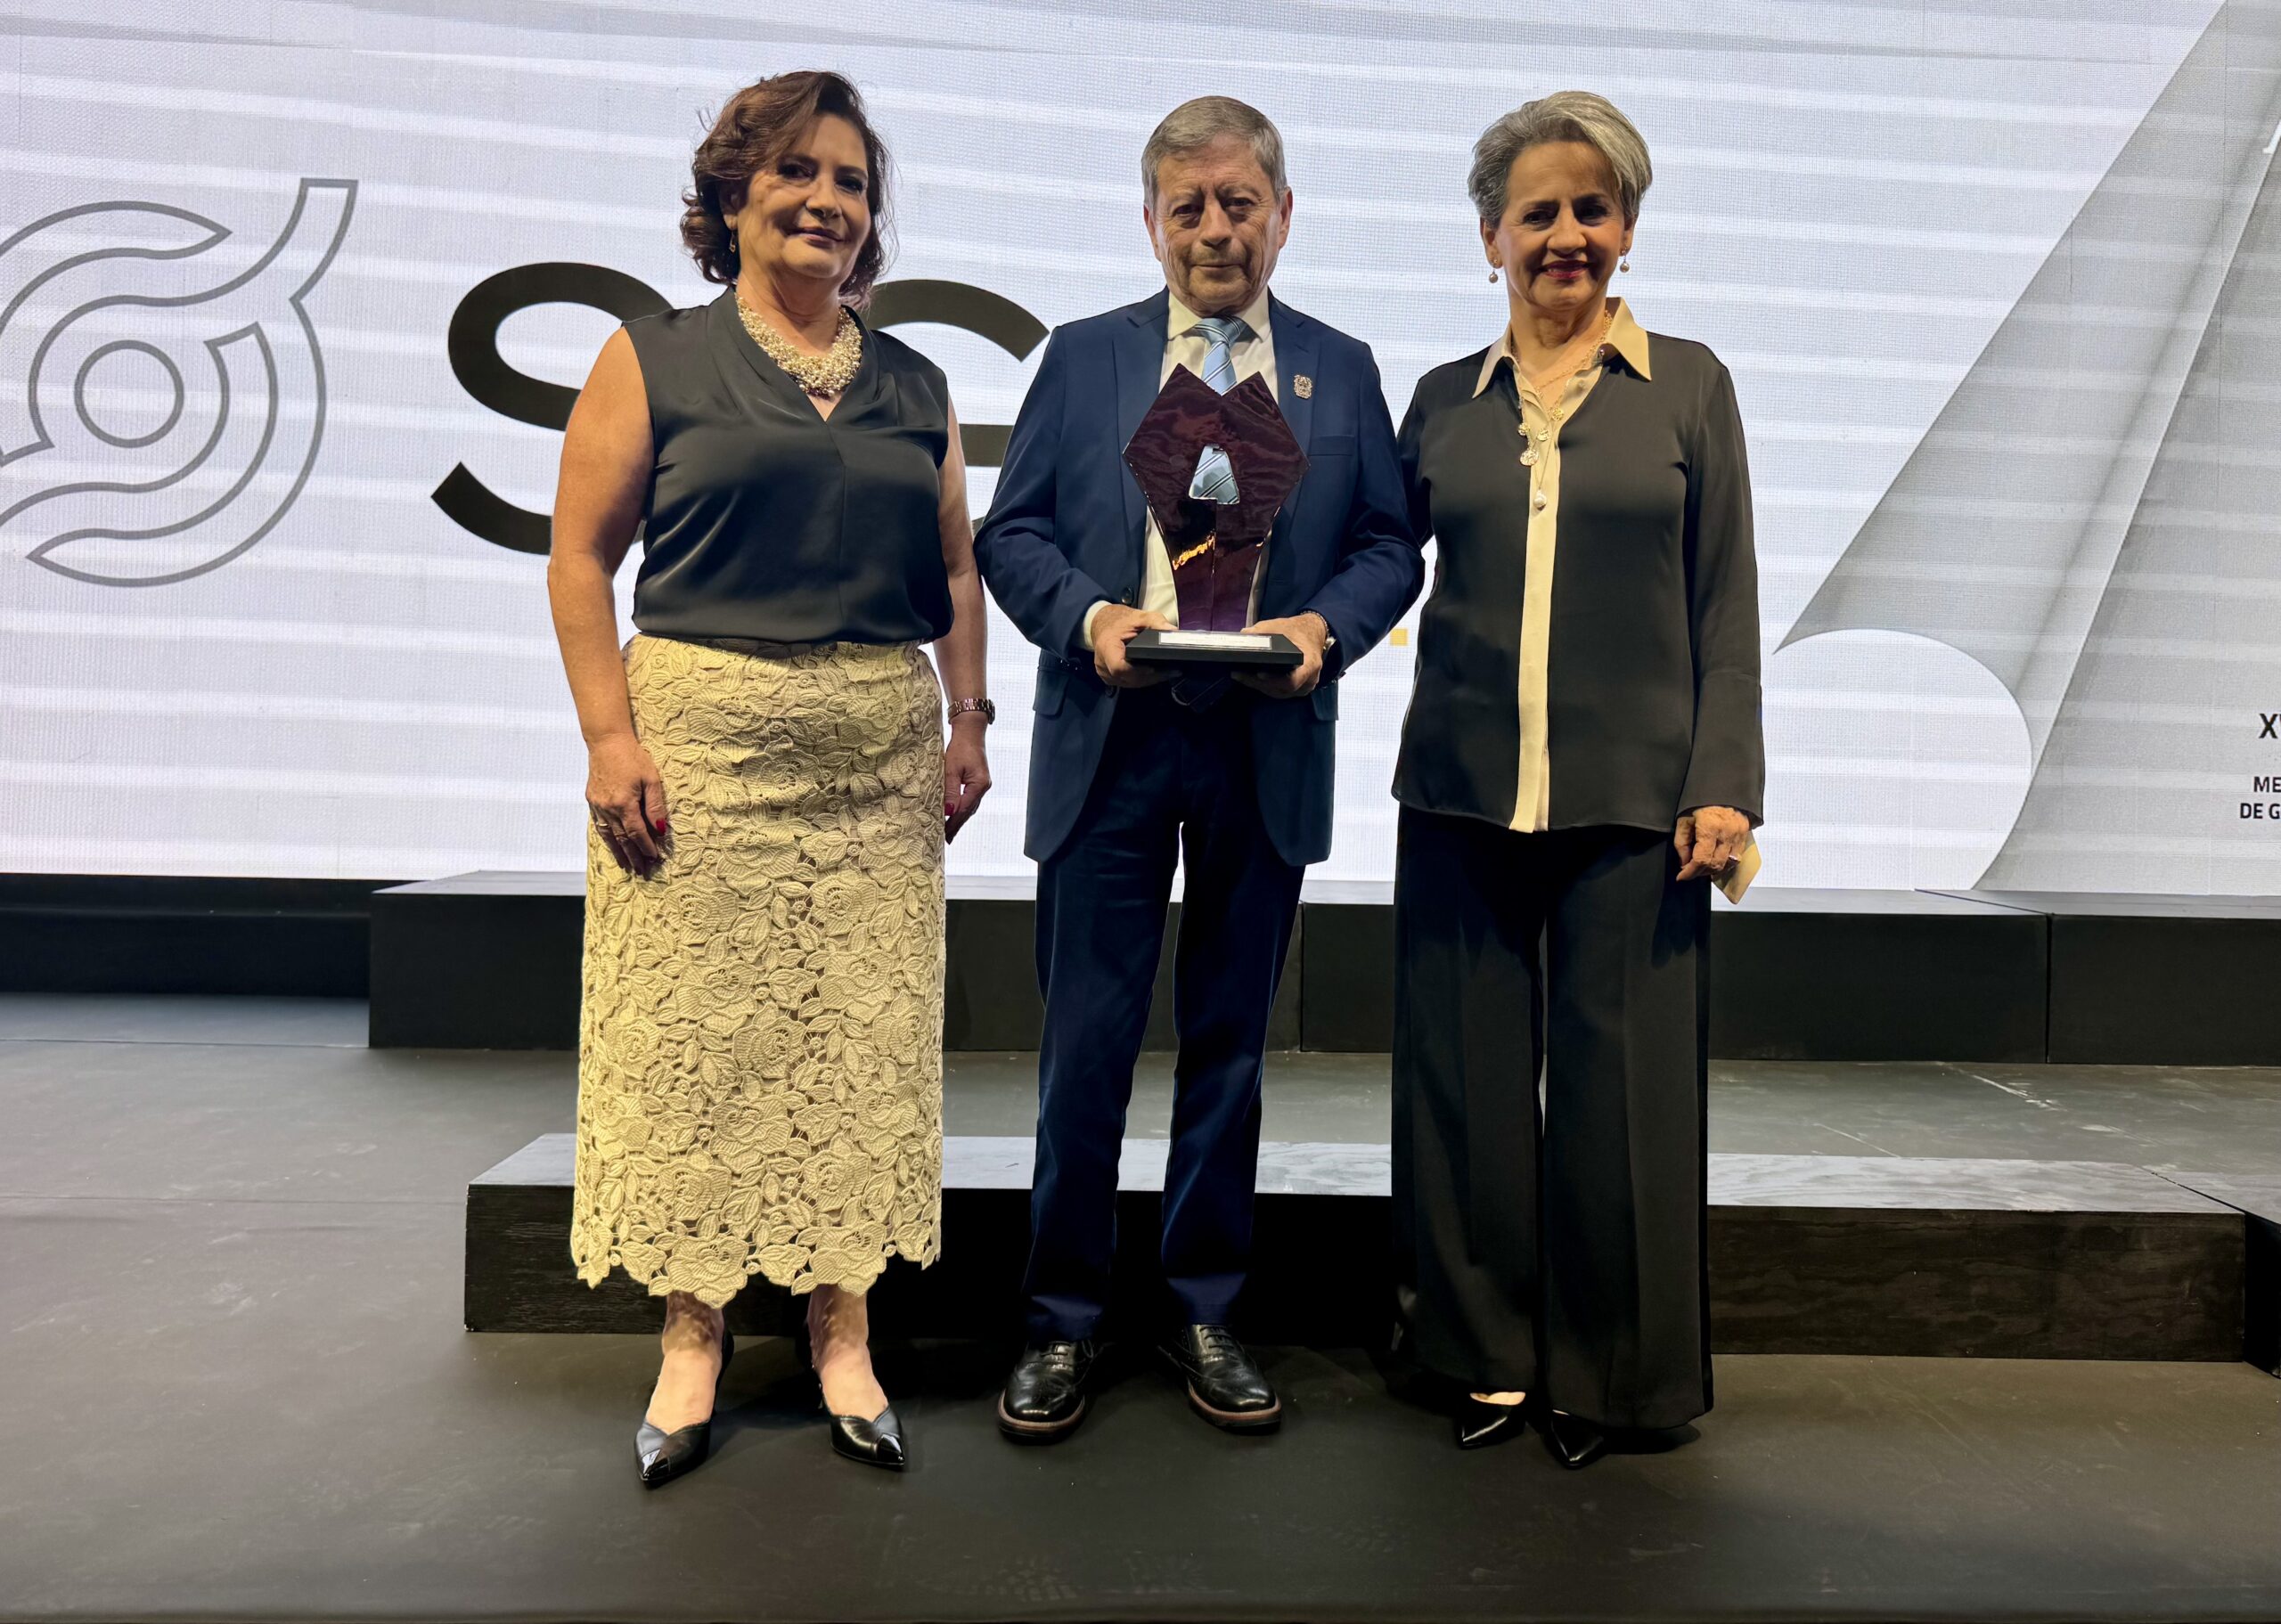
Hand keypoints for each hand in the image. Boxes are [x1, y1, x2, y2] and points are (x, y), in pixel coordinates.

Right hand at [586, 733, 668, 875]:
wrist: (607, 741)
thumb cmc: (633, 757)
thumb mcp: (651, 779)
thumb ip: (655, 806)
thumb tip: (660, 830)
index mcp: (624, 803)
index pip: (637, 833)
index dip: (646, 847)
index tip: (654, 858)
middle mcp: (608, 808)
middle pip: (622, 838)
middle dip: (633, 855)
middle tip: (642, 870)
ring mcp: (597, 805)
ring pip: (608, 835)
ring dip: (618, 851)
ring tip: (626, 865)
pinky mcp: (592, 800)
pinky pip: (599, 825)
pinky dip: (607, 838)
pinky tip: (612, 844)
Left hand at [943, 720, 992, 842]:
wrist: (970, 732)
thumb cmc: (960, 747)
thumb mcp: (952, 769)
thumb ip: (950, 791)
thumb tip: (948, 811)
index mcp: (978, 785)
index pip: (963, 810)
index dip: (953, 823)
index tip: (943, 835)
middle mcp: (983, 787)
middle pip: (969, 811)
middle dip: (957, 825)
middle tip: (946, 839)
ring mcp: (982, 785)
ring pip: (970, 807)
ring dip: (960, 819)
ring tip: (950, 831)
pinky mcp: (978, 781)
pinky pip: (970, 800)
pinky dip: (962, 809)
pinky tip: (956, 814)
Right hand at [1092, 605, 1173, 687]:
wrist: (1104, 623)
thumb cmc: (1120, 620)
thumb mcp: (1141, 617)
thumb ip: (1157, 622)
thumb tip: (1173, 631)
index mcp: (1107, 647)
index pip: (1119, 668)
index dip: (1138, 670)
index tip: (1154, 667)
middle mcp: (1102, 663)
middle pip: (1128, 679)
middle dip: (1150, 677)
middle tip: (1171, 671)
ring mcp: (1104, 672)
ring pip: (1129, 684)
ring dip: (1147, 680)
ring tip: (1165, 673)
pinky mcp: (1108, 677)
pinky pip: (1126, 683)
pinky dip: (1140, 680)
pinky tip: (1153, 674)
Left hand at [1232, 612, 1327, 697]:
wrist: (1312, 634)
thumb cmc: (1297, 630)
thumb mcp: (1281, 625)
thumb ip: (1263, 630)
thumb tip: (1244, 635)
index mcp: (1310, 664)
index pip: (1293, 680)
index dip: (1274, 680)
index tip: (1259, 673)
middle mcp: (1309, 680)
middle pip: (1281, 689)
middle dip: (1258, 682)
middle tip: (1239, 674)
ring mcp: (1304, 688)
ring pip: (1277, 692)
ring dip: (1257, 685)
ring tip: (1240, 676)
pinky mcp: (1297, 690)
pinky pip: (1278, 691)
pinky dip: (1264, 686)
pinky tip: (1249, 679)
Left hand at [1674, 806, 1750, 881]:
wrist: (1724, 786)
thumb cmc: (1701, 800)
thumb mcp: (1684, 818)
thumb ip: (1682, 842)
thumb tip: (1684, 862)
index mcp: (1710, 828)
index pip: (1701, 860)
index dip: (1690, 872)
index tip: (1681, 876)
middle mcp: (1727, 833)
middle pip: (1715, 864)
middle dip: (1700, 872)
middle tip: (1689, 870)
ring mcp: (1739, 834)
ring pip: (1728, 864)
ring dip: (1713, 870)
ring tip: (1701, 867)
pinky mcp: (1745, 834)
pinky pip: (1737, 857)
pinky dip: (1725, 863)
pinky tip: (1715, 861)